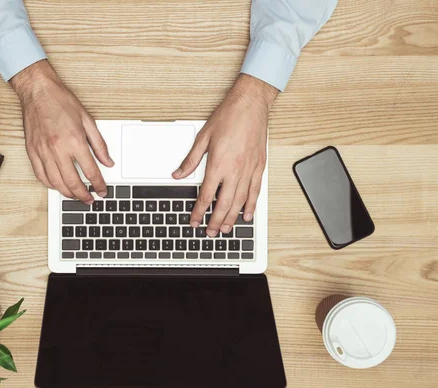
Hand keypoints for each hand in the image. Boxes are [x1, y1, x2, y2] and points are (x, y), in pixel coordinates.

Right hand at [10, 60, 113, 203]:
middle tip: (90, 200)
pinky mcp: (32, 152)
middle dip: (83, 196)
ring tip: (75, 196)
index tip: (102, 191)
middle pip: (72, 182)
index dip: (98, 185)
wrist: (38, 91)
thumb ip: (99, 144)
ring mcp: (43, 152)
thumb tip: (108, 161)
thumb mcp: (88, 120)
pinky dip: (50, 185)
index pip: (90, 171)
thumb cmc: (61, 101)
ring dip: (67, 194)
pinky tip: (57, 186)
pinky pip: (40, 175)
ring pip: (55, 183)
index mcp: (74, 140)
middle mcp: (58, 149)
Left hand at [173, 74, 277, 236]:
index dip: (198, 211)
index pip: (206, 195)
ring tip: (225, 229)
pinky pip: (255, 191)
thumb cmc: (228, 117)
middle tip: (209, 232)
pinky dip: (251, 205)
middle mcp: (235, 170)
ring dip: (232, 217)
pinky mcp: (259, 166)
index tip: (194, 220)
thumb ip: (191, 160)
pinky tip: (247, 215)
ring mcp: (249, 169)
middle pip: (224, 203)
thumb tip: (178, 174)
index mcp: (218, 163)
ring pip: (240, 201)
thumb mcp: (203, 137)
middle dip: (215, 220)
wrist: (250, 104)